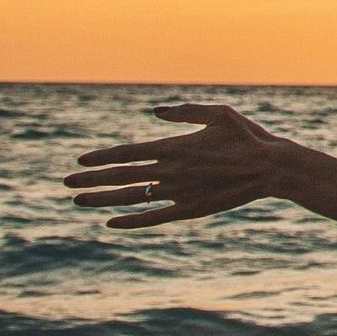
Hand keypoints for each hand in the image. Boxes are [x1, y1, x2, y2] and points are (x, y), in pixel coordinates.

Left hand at [65, 103, 295, 228]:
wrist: (271, 168)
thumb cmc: (247, 136)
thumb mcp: (218, 112)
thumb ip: (183, 112)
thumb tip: (154, 113)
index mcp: (174, 146)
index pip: (127, 152)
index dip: (101, 157)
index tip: (80, 159)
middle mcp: (171, 171)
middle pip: (121, 176)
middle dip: (90, 178)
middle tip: (65, 182)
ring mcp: (179, 193)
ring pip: (131, 198)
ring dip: (101, 199)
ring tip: (78, 201)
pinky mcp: (190, 210)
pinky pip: (153, 218)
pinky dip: (131, 222)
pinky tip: (112, 223)